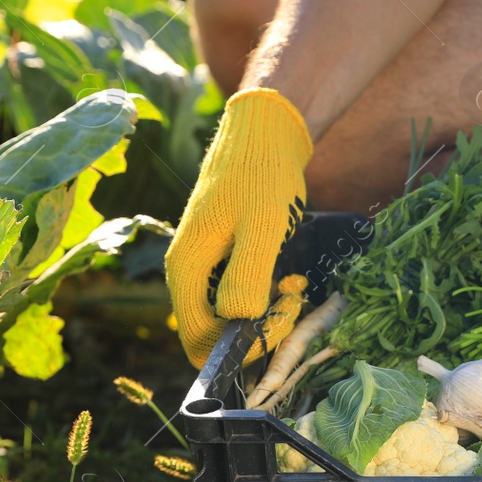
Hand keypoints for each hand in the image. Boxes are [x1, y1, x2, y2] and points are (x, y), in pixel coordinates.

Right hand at [166, 88, 311, 366]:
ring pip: (230, 317)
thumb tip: (237, 323)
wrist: (265, 134)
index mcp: (187, 268)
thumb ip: (246, 276)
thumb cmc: (261, 176)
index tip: (277, 322)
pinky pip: (240, 296)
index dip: (238, 347)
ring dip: (266, 313)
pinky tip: (289, 277)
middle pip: (213, 333)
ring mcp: (205, 266)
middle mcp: (189, 272)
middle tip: (292, 304)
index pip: (197, 340)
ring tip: (295, 287)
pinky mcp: (224, 259)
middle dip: (256, 331)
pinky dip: (267, 296)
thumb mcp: (262, 228)